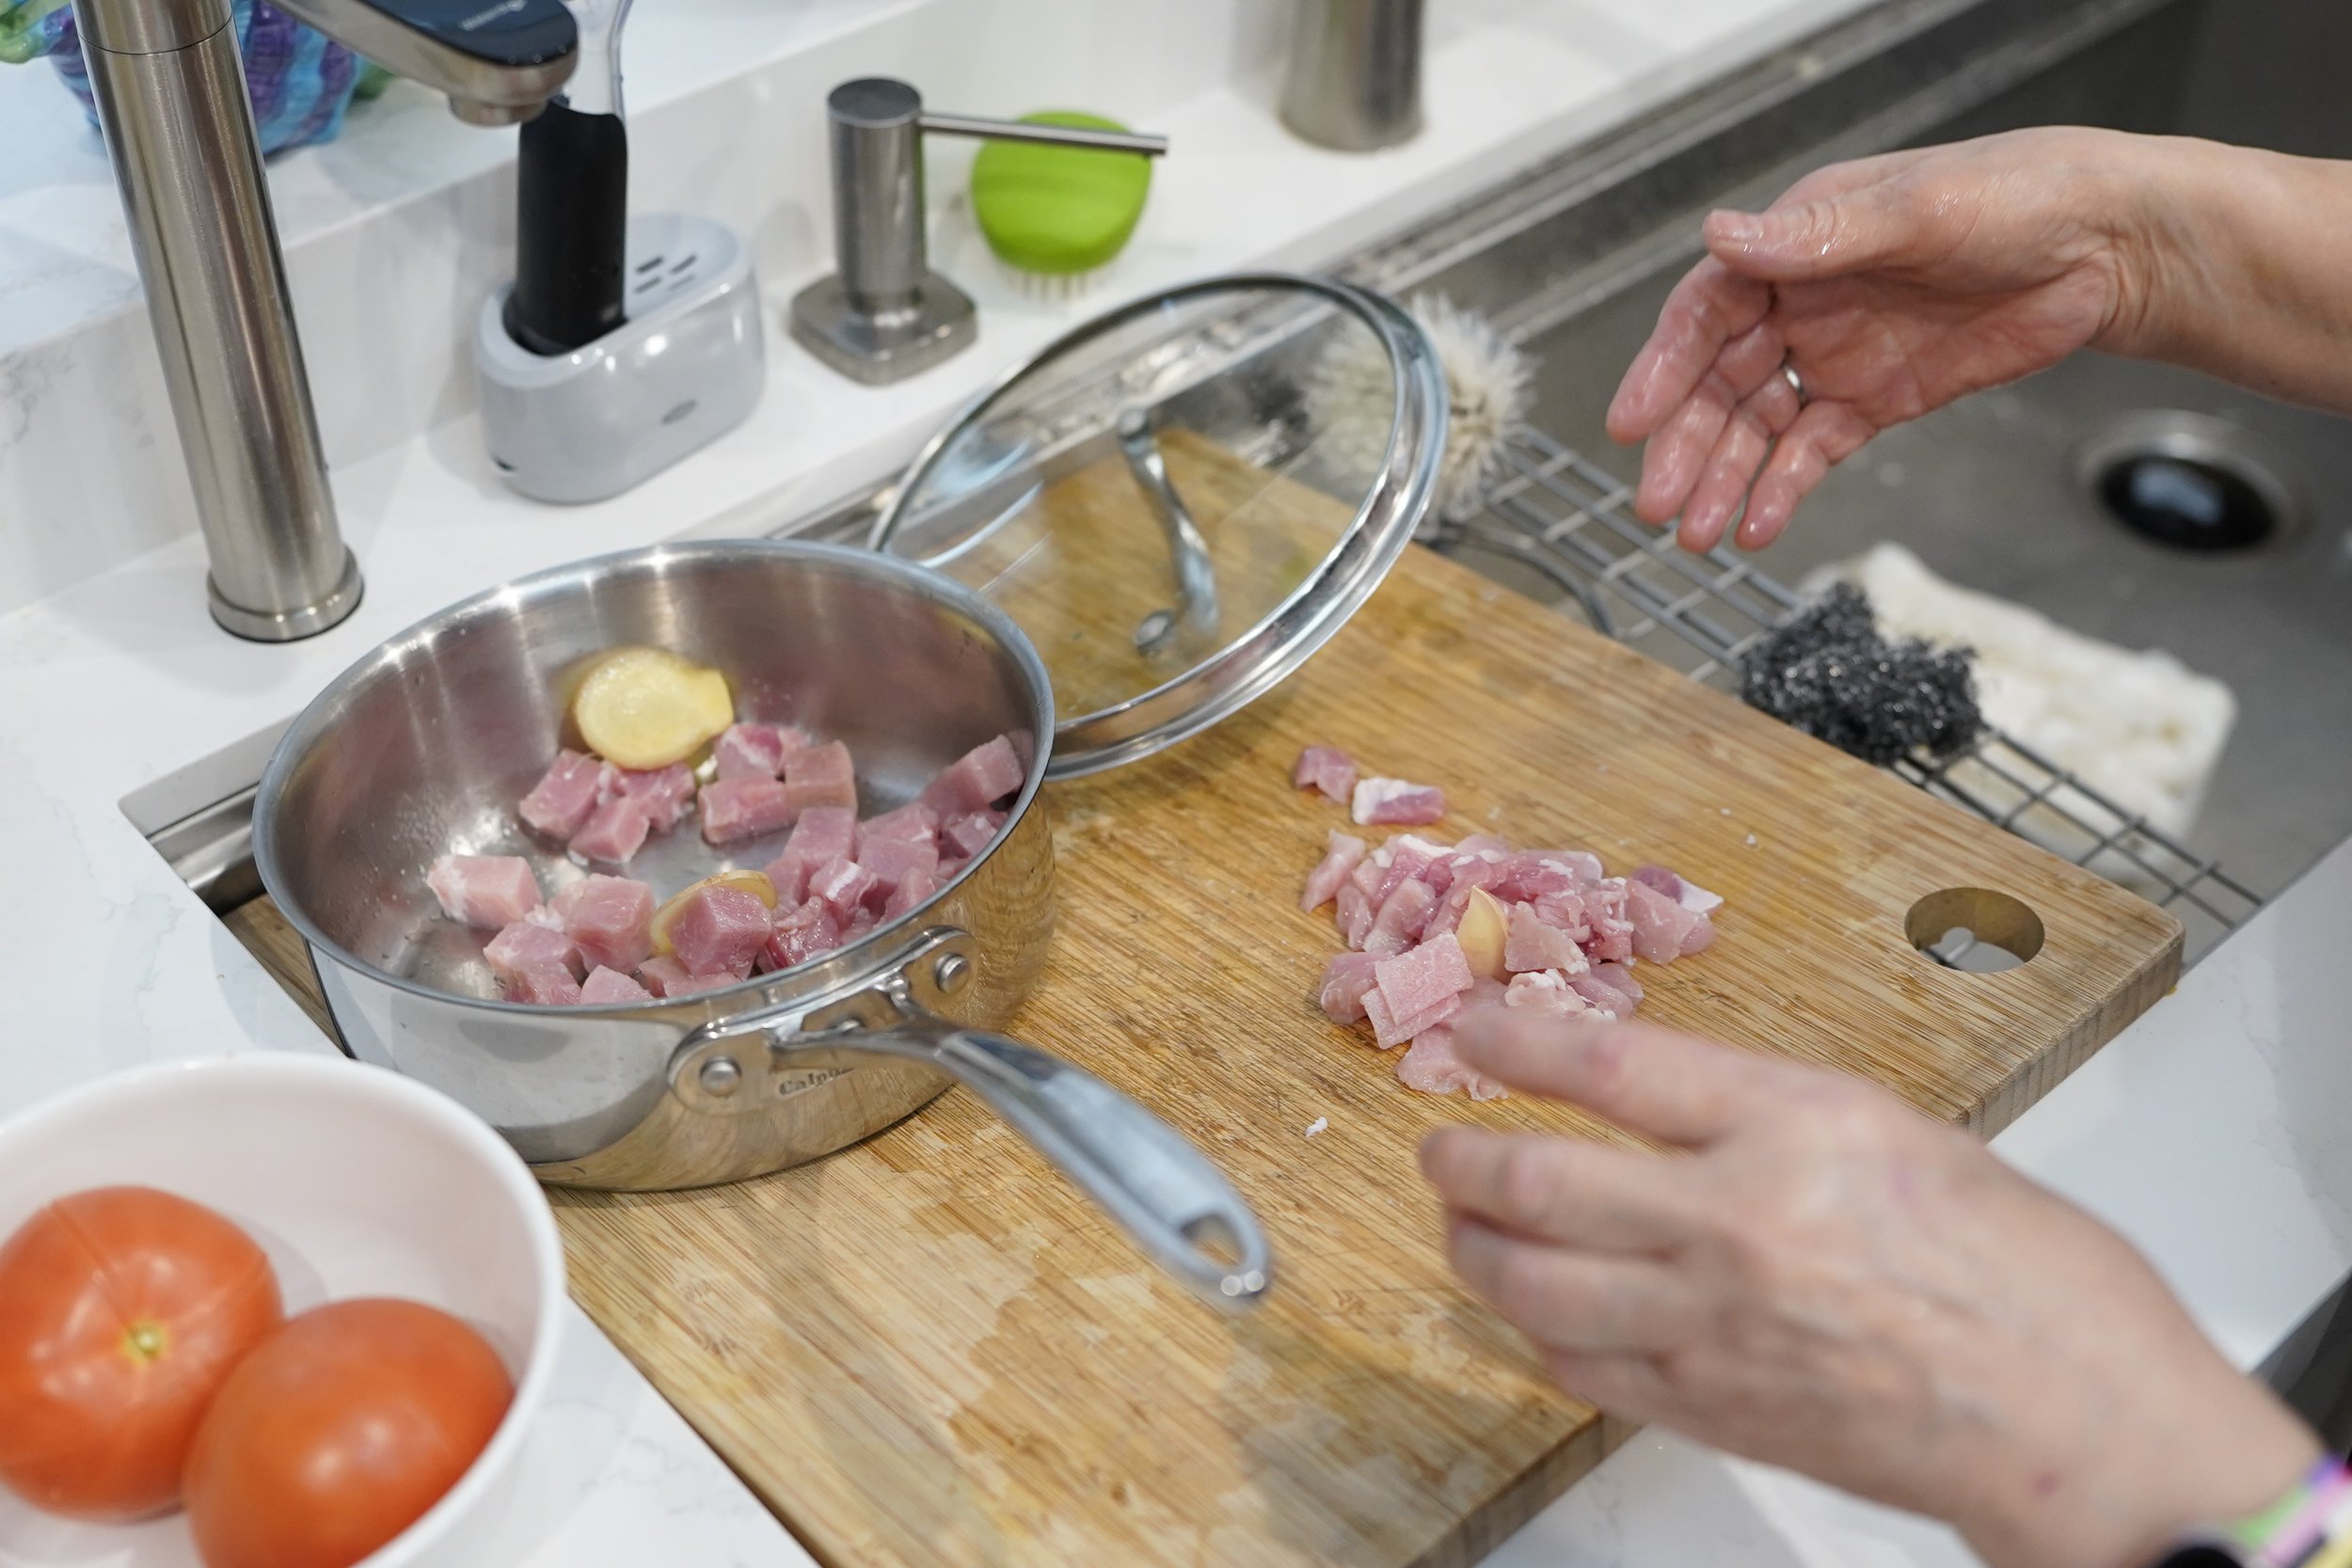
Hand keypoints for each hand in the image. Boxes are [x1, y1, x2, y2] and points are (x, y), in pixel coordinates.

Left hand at [1419, 1011, 2317, 1567]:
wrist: (2079, 1418)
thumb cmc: (2027, 1273)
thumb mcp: (1896, 1130)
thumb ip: (1765, 1115)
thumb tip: (1658, 1104)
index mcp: (1795, 1128)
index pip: (1609, 1065)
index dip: (1518, 1040)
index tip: (1475, 1027)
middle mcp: (1737, 1222)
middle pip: (1538, 1179)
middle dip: (1464, 1157)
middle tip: (1441, 1145)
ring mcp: (1712, 1325)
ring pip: (1532, 1283)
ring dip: (1475, 1246)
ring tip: (1464, 1222)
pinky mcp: (1709, 1409)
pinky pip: (1579, 1367)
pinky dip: (1538, 1332)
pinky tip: (1536, 1310)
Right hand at [1608, 128, 2175, 551]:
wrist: (2109, 245)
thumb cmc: (2019, 197)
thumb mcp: (1918, 210)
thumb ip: (1818, 236)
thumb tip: (1721, 235)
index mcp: (1797, 243)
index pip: (1708, 311)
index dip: (1664, 366)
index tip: (1633, 420)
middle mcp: (1802, 302)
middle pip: (1721, 382)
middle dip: (1686, 444)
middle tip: (1656, 501)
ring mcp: (1836, 355)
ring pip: (1759, 428)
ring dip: (1723, 479)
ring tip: (1695, 535)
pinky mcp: (1876, 400)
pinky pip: (1814, 452)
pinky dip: (1783, 490)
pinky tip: (1757, 526)